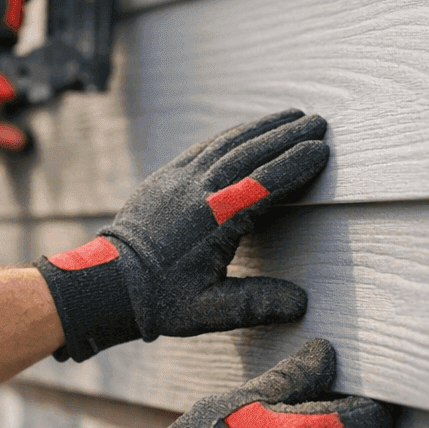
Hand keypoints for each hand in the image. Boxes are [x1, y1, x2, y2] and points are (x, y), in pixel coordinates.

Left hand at [37, 109, 326, 360]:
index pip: (264, 183)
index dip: (295, 165)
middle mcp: (198, 191)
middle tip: (318, 122)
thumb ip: (257, 304)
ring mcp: (178, 179)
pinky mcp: (165, 177)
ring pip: (227, 143)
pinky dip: (229, 135)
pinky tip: (245, 131)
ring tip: (290, 116)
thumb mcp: (210, 311)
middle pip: (250, 153)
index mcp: (214, 220)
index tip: (322, 150)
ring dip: (261, 128)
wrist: (106, 282)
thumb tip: (302, 303)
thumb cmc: (159, 301)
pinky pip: (203, 147)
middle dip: (286, 136)